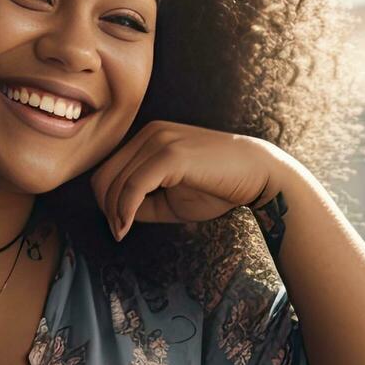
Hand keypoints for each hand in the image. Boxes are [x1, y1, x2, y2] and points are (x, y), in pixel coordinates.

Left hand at [88, 121, 293, 238]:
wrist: (259, 174)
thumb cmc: (218, 187)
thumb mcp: (170, 198)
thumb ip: (141, 201)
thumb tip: (115, 214)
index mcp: (148, 138)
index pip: (108, 168)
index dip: (106, 201)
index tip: (118, 225)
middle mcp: (150, 133)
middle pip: (105, 175)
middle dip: (106, 208)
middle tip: (119, 231)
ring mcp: (160, 140)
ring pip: (116, 182)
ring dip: (115, 213)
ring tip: (123, 231)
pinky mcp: (170, 154)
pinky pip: (133, 186)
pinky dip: (124, 210)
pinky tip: (127, 227)